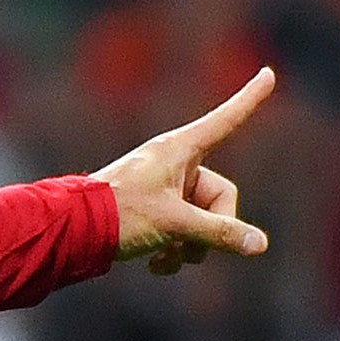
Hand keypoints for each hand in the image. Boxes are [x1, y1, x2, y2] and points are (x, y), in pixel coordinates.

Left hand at [94, 67, 273, 272]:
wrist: (71, 231)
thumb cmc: (121, 215)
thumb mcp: (175, 224)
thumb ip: (219, 233)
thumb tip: (259, 244)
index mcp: (180, 150)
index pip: (226, 121)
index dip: (249, 100)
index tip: (268, 73)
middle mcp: (174, 164)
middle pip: (219, 197)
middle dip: (210, 230)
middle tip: (192, 250)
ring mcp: (163, 187)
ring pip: (199, 219)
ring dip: (189, 246)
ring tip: (167, 259)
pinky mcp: (151, 209)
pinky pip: (178, 230)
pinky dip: (172, 250)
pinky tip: (155, 266)